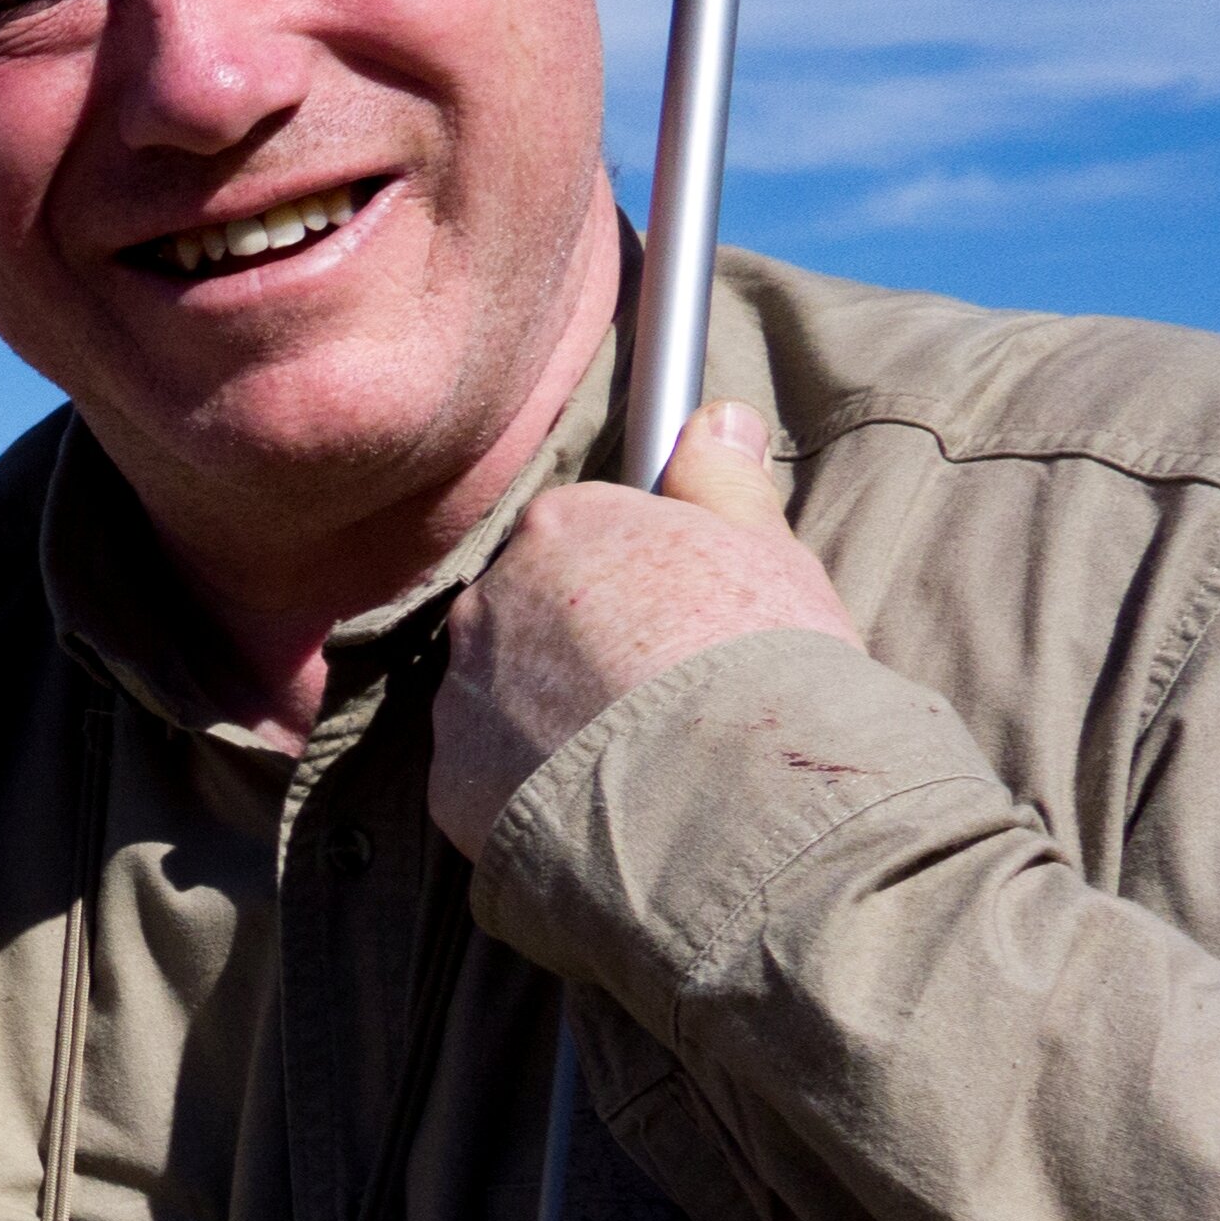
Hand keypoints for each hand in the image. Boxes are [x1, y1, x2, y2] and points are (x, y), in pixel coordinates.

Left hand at [430, 402, 862, 856]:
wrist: (727, 798)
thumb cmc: (759, 661)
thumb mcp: (766, 549)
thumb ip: (723, 479)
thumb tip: (716, 418)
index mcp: (562, 527)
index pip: (581, 534)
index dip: (636, 578)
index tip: (678, 616)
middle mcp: (491, 598)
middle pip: (532, 610)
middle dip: (582, 643)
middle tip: (661, 692)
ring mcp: (462, 690)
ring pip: (503, 691)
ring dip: (550, 714)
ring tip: (635, 758)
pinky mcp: (453, 777)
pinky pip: (488, 772)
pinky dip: (530, 785)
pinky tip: (599, 802)